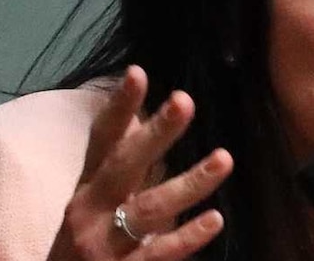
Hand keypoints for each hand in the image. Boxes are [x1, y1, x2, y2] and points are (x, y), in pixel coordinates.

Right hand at [48, 65, 232, 260]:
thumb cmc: (89, 240)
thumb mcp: (96, 200)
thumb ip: (119, 163)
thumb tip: (145, 117)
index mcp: (89, 186)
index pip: (103, 139)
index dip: (119, 106)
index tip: (138, 71)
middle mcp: (91, 210)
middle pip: (125, 164)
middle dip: (156, 133)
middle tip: (184, 100)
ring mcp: (104, 243)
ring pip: (150, 208)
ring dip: (190, 182)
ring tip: (224, 158)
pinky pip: (159, 254)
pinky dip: (187, 237)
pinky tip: (214, 219)